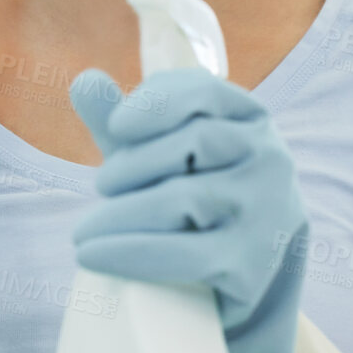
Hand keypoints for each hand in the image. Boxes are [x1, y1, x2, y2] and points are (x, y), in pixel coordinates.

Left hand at [68, 66, 310, 352]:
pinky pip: (184, 255)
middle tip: (101, 185)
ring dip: (120, 213)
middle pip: (193, 142)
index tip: (117, 125)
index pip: (204, 92)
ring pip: (184, 198)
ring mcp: (266, 213)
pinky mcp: (251, 265)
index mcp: (249, 119)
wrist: (238, 272)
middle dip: (133, 162)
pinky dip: (128, 253)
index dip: (156, 103)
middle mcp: (269, 159)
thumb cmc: (191, 196)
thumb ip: (125, 120)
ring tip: (83, 231)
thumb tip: (84, 80)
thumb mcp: (160, 155)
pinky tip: (88, 255)